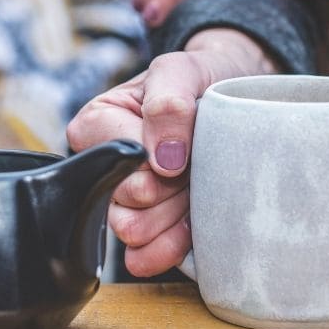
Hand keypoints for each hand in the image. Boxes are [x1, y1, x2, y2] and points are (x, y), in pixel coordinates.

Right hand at [66, 29, 276, 276]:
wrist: (233, 98)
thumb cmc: (200, 79)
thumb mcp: (182, 70)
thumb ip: (167, 103)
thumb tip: (163, 159)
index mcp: (95, 124)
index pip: (118, 163)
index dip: (158, 160)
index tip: (183, 145)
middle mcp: (101, 167)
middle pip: (127, 203)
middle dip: (171, 189)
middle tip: (194, 165)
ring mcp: (123, 202)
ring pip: (135, 232)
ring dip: (174, 215)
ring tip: (195, 188)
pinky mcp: (146, 231)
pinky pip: (144, 258)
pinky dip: (172, 246)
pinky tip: (193, 226)